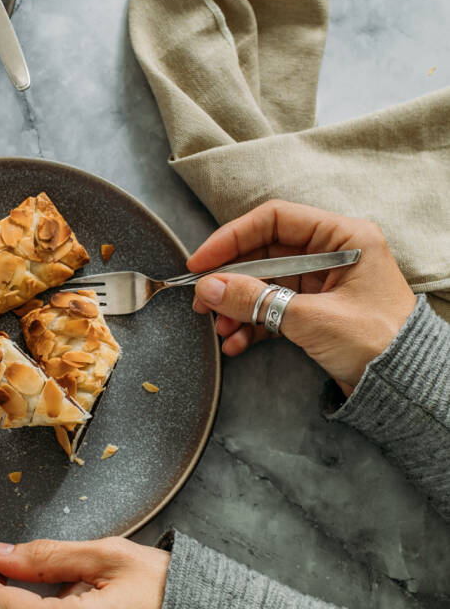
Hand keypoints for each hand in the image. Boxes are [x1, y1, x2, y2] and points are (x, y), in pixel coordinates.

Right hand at [189, 200, 415, 393]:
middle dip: (229, 279)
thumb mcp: (311, 318)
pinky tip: (236, 342)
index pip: (274, 220)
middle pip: (263, 253)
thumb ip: (256, 299)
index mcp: (342, 238)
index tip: (201, 262)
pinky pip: (271, 307)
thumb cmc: (378, 343)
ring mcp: (321, 283)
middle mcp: (331, 253)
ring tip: (220, 329)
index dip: (232, 237)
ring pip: (263, 283)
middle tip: (202, 300)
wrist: (406, 387)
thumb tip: (208, 288)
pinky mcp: (314, 310)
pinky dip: (251, 324)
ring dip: (236, 306)